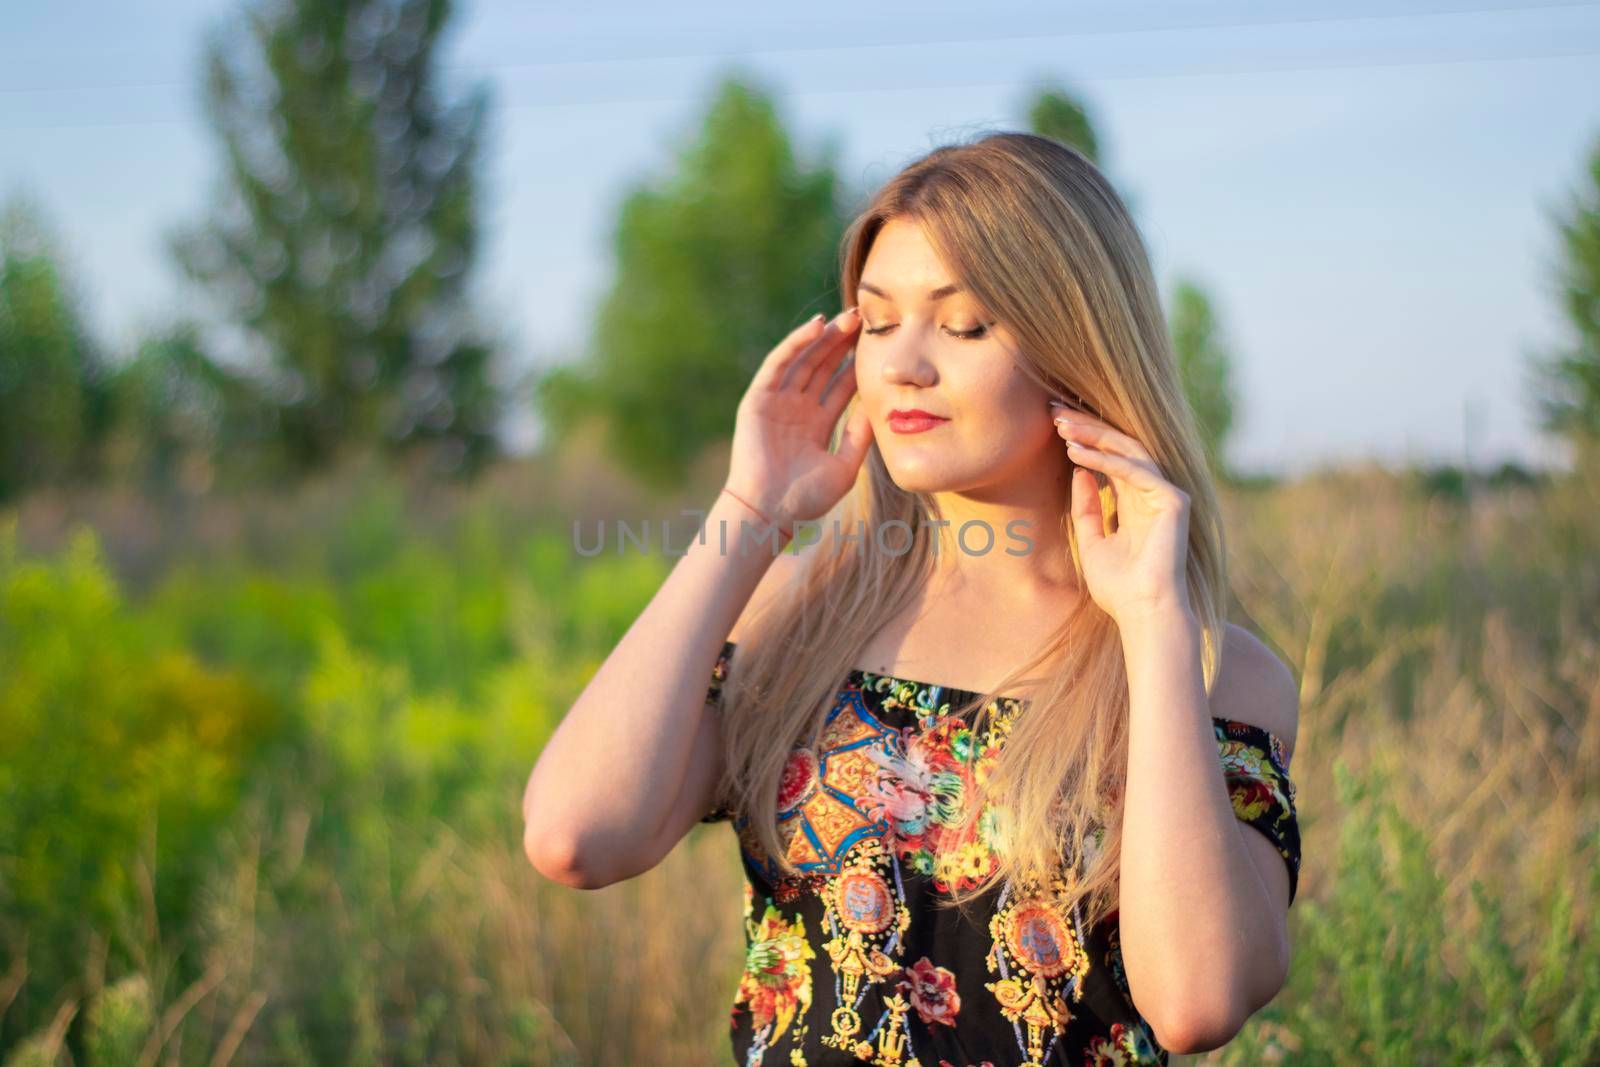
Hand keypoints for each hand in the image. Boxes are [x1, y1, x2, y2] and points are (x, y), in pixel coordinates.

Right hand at [725, 307, 873, 532]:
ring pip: (804, 360)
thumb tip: (879, 408)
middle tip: (864, 319)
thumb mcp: (845, 466)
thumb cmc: (806, 498)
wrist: (769, 511)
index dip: (858, 364)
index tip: (880, 344)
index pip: (841, 385)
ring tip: (846, 318)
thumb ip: (860, 436)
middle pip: (823, 366)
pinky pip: (779, 363)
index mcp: (817, 423)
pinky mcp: (758, 398)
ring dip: (824, 337)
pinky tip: (817, 327)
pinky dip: (796, 343)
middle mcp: (797, 408)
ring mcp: (776, 402)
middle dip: (843, 343)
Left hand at [1051, 398, 1192, 626]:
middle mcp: (1153, 494)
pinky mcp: (1173, 501)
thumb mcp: (1091, 541)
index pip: (1110, 458)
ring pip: (1129, 450)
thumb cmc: (1118, 587)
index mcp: (1136, 502)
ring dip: (1094, 435)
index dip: (1084, 438)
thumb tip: (1078, 470)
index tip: (1053, 423)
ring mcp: (1166, 495)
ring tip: (1062, 426)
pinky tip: (1077, 453)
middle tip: (1054, 411)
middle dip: (1087, 427)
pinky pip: (1135, 470)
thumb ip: (1086, 507)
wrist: (1141, 613)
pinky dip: (1105, 460)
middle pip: (1120, 446)